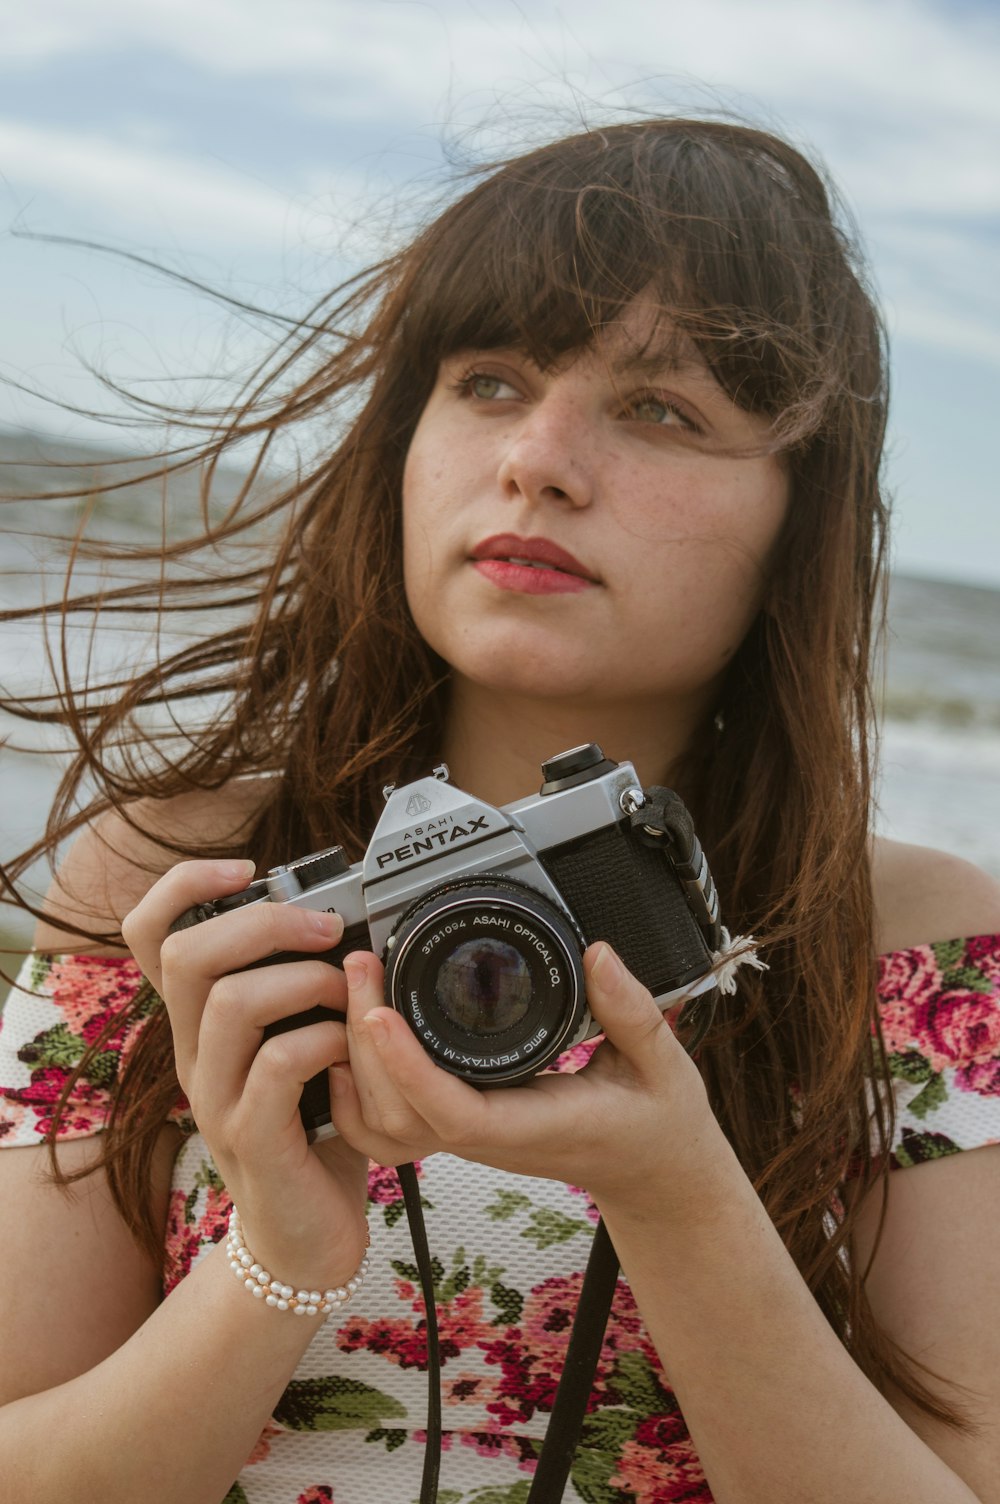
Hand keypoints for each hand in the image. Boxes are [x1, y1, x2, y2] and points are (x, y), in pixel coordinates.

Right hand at [122, 861, 369, 1290]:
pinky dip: (325, 1041)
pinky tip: (350, 1050)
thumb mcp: (295, 1045)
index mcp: (198, 1021)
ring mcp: (215, 1097)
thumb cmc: (311, 1129)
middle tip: (328, 930)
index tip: (246, 869)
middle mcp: (192, 1053)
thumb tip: (343, 915)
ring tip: (349, 994)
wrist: (304, 1237)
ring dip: (307, 981)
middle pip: (188, 955)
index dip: (184, 886)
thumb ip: (300, 989)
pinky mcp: (252, 1138)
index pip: (148, 935)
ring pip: (232, 1002)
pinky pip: (277, 1065)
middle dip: (266, 923)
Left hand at [331, 941, 721, 1214]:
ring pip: (387, 1125)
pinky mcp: (463, 1126)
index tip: (380, 1013)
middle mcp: (492, 1136)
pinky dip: (360, 1093)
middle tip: (361, 967)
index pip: (455, 1112)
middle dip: (367, 1043)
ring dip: (357, 1062)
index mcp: (536, 1125)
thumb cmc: (659, 1127)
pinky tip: (356, 1044)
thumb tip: (597, 954)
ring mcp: (472, 1136)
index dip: (408, 1068)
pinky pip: (394, 1127)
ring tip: (355, 988)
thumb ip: (631, 1010)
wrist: (655, 1174)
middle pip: (401, 1114)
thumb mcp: (664, 1065)